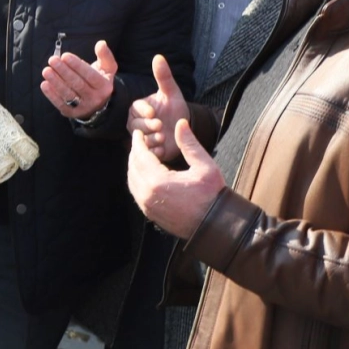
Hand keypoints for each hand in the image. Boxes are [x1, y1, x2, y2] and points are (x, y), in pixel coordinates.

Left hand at [42, 39, 116, 119]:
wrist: (100, 105)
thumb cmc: (100, 81)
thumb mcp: (107, 69)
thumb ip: (105, 55)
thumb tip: (101, 43)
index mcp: (104, 86)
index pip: (90, 75)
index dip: (77, 65)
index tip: (65, 56)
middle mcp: (95, 98)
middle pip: (78, 84)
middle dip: (64, 71)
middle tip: (52, 60)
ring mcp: (84, 107)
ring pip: (69, 94)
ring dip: (56, 82)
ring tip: (46, 71)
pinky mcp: (73, 113)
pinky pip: (61, 104)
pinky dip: (52, 95)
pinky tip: (44, 84)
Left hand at [127, 120, 225, 237]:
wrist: (216, 226)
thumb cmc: (212, 196)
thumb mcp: (205, 166)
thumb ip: (189, 144)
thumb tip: (180, 123)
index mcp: (158, 182)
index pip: (140, 156)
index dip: (138, 142)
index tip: (138, 133)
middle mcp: (148, 195)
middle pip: (133, 167)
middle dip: (135, 152)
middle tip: (140, 141)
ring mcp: (147, 206)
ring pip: (132, 180)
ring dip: (135, 166)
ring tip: (143, 154)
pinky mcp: (149, 213)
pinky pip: (136, 192)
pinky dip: (137, 179)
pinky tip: (146, 172)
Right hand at [128, 55, 190, 161]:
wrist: (184, 130)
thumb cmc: (175, 109)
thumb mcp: (171, 93)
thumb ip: (164, 76)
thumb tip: (158, 56)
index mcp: (138, 107)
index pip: (135, 108)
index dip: (144, 111)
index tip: (153, 112)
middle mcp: (135, 122)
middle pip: (135, 125)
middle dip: (147, 126)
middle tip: (160, 126)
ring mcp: (140, 136)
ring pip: (140, 139)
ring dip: (151, 138)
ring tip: (163, 137)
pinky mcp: (147, 149)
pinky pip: (147, 151)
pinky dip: (155, 150)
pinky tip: (163, 148)